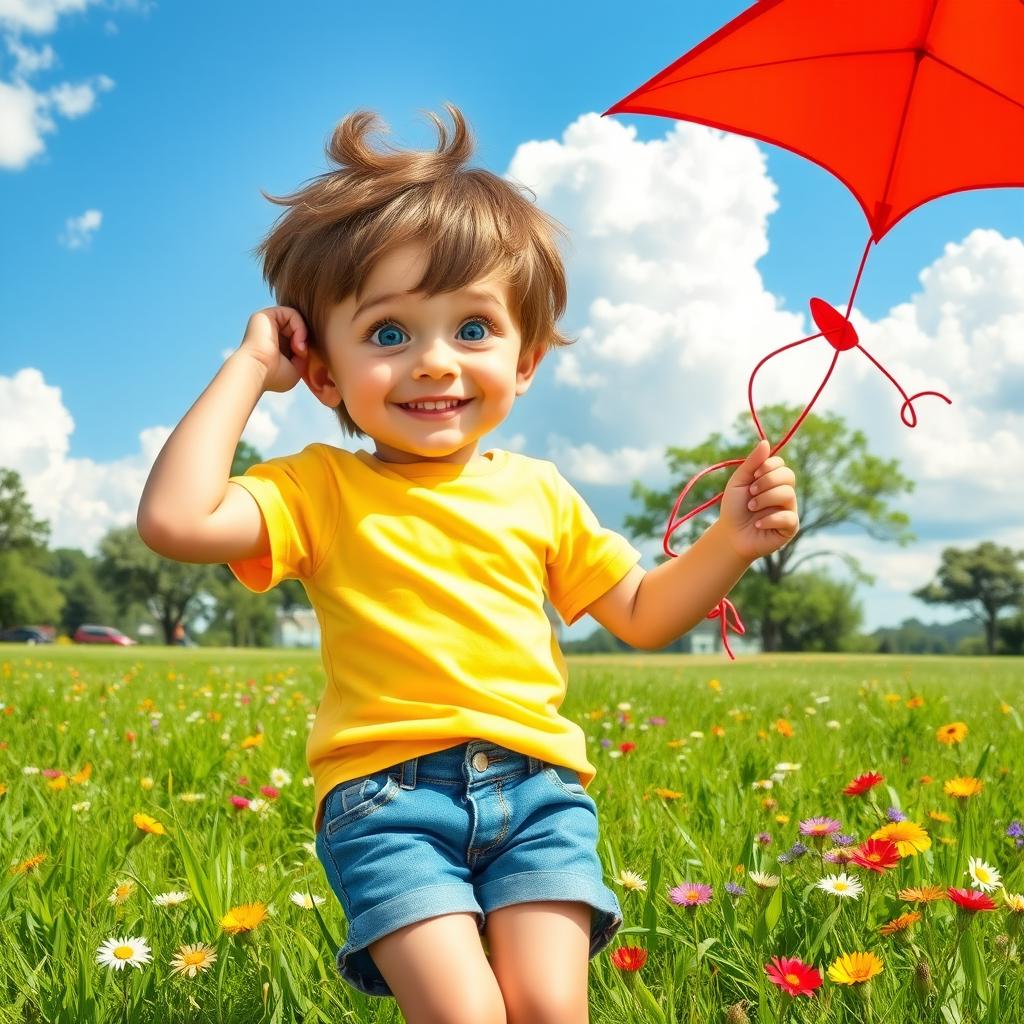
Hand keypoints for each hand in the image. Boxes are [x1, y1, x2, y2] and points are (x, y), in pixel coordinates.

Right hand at [238, 306, 309, 392]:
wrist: (256, 371)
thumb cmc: (274, 375)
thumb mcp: (296, 368)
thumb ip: (304, 354)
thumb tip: (306, 343)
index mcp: (274, 344)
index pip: (297, 336)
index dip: (305, 345)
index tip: (303, 359)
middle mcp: (269, 331)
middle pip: (297, 326)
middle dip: (305, 339)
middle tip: (301, 353)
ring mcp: (267, 322)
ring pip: (296, 319)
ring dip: (303, 333)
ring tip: (299, 349)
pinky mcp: (266, 314)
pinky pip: (292, 313)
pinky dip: (299, 326)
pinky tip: (297, 341)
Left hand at [718, 438, 798, 561]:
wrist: (731, 534)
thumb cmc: (735, 508)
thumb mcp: (739, 482)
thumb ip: (752, 463)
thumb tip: (765, 442)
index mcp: (773, 481)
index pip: (781, 464)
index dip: (768, 466)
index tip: (753, 475)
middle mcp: (784, 493)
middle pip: (788, 476)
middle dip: (766, 482)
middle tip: (751, 492)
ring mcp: (789, 510)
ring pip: (788, 494)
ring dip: (765, 499)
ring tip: (751, 508)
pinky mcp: (791, 527)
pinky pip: (788, 517)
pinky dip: (769, 519)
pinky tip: (757, 524)